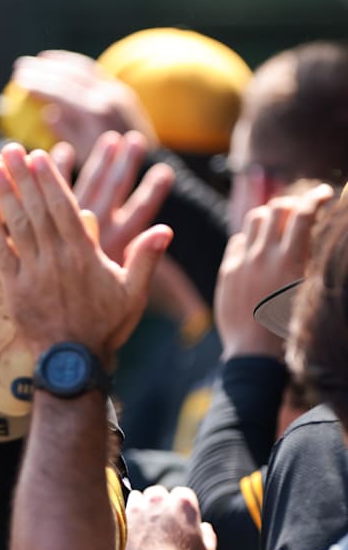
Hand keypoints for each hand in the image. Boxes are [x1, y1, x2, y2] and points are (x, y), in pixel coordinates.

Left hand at [0, 143, 171, 360]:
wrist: (74, 363)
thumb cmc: (106, 328)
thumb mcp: (133, 293)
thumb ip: (145, 258)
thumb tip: (165, 228)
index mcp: (85, 255)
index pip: (64, 208)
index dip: (50, 180)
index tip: (39, 156)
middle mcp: (57, 259)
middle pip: (38, 209)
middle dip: (23, 177)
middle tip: (10, 149)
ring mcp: (34, 274)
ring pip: (18, 226)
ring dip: (5, 195)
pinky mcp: (15, 290)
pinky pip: (2, 255)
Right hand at [10, 51, 156, 162]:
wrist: (148, 163)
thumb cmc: (111, 167)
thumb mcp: (86, 157)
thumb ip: (68, 135)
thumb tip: (48, 114)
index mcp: (97, 114)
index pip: (63, 91)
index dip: (39, 84)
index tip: (18, 81)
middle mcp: (109, 97)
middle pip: (71, 76)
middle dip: (44, 70)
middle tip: (19, 68)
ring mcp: (116, 91)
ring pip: (83, 69)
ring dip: (58, 63)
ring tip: (35, 62)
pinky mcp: (120, 91)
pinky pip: (93, 72)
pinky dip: (73, 65)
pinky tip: (59, 64)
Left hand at [119, 486, 216, 549]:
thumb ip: (208, 536)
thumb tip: (205, 528)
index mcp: (184, 503)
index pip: (183, 493)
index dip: (182, 507)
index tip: (181, 518)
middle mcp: (160, 499)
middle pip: (160, 493)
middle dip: (161, 504)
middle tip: (162, 522)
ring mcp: (140, 506)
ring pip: (141, 497)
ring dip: (144, 507)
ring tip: (147, 525)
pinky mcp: (124, 516)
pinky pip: (127, 506)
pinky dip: (130, 514)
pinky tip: (135, 527)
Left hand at [214, 183, 333, 357]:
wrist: (254, 354)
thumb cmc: (290, 329)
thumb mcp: (307, 292)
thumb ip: (306, 260)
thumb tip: (309, 236)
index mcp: (291, 261)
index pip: (303, 213)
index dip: (315, 198)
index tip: (323, 194)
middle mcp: (264, 256)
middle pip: (275, 209)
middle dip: (290, 205)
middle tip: (299, 212)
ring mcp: (242, 262)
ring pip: (253, 220)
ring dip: (268, 217)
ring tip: (278, 227)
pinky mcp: (227, 271)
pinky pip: (236, 241)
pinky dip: (249, 239)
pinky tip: (257, 250)